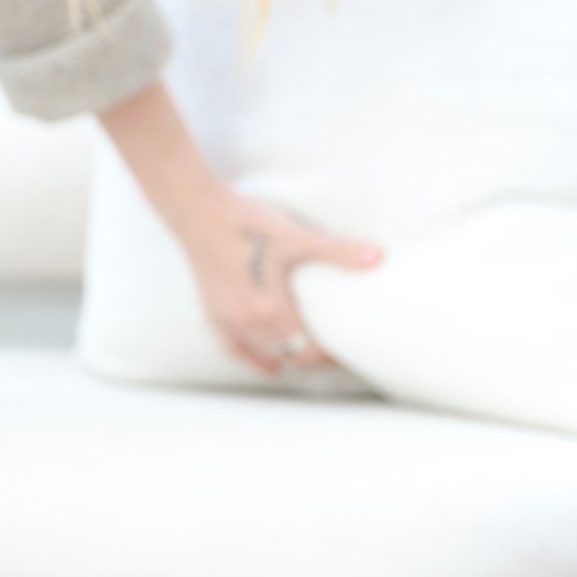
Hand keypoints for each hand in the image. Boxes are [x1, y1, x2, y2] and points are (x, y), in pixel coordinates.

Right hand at [170, 186, 382, 374]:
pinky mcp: (213, 313)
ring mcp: (228, 321)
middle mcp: (249, 323)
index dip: (332, 356)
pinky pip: (234, 350)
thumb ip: (337, 251)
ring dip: (290, 359)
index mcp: (272, 309)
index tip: (349, 351)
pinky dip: (255, 360)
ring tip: (312, 356)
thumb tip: (378, 257)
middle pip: (291, 357)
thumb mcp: (296, 235)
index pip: (309, 351)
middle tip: (338, 354)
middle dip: (316, 359)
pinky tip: (270, 365)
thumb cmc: (248, 222)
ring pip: (265, 356)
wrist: (198, 211)